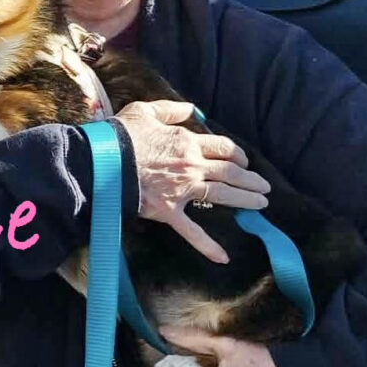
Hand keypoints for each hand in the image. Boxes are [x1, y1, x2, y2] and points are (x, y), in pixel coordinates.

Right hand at [115, 100, 270, 263]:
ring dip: (245, 200)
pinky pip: (192, 231)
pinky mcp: (169, 211)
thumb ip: (171, 110)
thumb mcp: (146, 111)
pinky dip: (208, 246)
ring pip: (223, 195)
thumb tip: (190, 109)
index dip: (237, 153)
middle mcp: (192, 166)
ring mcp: (183, 190)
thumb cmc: (122, 135)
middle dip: (251, 179)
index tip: (244, 160)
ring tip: (262, 204)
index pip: (223, 147)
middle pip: (231, 172)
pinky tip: (223, 257)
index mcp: (187, 142)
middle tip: (264, 187)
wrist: (101, 161)